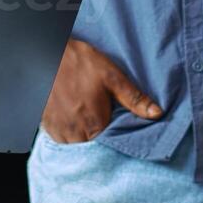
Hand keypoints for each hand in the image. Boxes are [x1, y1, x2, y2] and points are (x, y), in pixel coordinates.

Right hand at [40, 39, 162, 142]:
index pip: (110, 147)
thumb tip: (157, 114)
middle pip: (93, 149)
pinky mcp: (46, 126)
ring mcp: (58, 131)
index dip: (116, 140)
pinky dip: (69, 134)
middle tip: (103, 121)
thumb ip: (134, 98)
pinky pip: (61, 140)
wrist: (44, 54)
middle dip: (100, 140)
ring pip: (76, 146)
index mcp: (94, 125)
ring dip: (83, 138)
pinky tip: (74, 119)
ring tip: (88, 120)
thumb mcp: (111, 76)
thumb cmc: (78, 63)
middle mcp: (74, 134)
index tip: (118, 130)